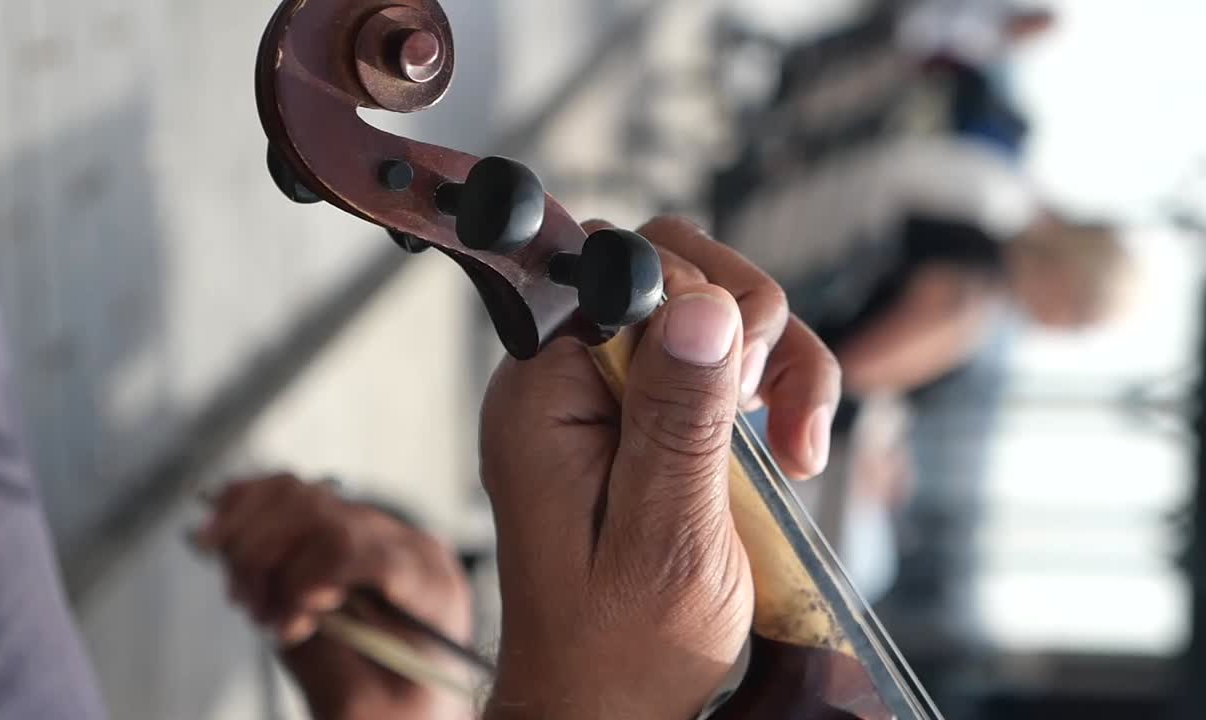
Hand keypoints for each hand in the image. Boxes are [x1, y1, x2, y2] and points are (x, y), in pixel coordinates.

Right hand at [195, 474, 472, 719]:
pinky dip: (242, 509)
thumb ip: (331, 662)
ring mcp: (373, 529)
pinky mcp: (338, 525)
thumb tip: (291, 605)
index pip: (374, 553)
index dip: (315, 578)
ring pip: (298, 496)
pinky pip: (286, 494)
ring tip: (242, 596)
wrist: (407, 701)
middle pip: (327, 517)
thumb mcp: (368, 708)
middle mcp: (406, 546)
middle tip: (252, 613)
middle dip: (268, 562)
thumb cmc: (396, 709)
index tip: (286, 626)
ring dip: (247, 540)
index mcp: (433, 588)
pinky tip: (218, 538)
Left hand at [479, 217, 840, 718]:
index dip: (695, 298)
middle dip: (747, 325)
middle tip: (768, 417)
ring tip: (795, 446)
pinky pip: (723, 361)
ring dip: (778, 360)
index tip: (740, 386)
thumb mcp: (663, 540)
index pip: (616, 268)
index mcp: (544, 395)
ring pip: (713, 309)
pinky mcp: (651, 419)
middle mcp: (570, 380)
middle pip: (675, 270)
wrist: (614, 705)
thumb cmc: (623, 648)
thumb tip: (700, 306)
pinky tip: (792, 447)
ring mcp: (612, 396)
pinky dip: (775, 388)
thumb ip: (677, 422)